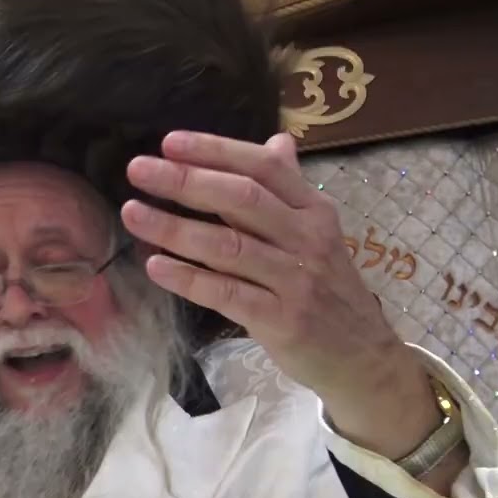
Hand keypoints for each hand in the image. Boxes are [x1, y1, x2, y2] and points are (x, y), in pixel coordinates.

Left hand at [121, 132, 435, 457]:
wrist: (363, 357)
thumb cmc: (327, 291)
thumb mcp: (319, 234)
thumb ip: (290, 190)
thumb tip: (277, 140)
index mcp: (314, 211)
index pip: (264, 168)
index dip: (216, 151)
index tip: (170, 142)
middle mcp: (307, 238)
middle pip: (241, 199)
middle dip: (186, 180)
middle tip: (138, 169)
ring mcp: (295, 280)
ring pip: (228, 246)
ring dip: (174, 228)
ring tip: (133, 213)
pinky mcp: (282, 320)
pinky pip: (226, 293)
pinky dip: (188, 278)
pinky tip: (155, 266)